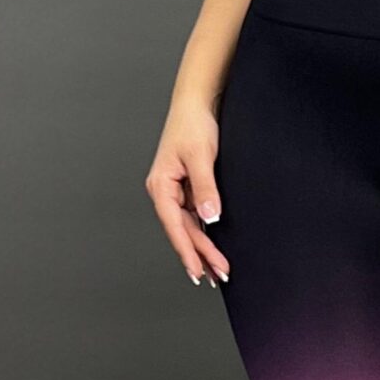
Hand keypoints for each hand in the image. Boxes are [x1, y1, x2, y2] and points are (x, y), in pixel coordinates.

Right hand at [146, 95, 230, 285]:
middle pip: (183, 231)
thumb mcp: (201, 156)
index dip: (187, 251)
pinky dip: (204, 233)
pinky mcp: (188, 188)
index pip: (174, 227)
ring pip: (189, 227)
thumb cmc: (193, 125)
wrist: (196, 104)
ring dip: (203, 248)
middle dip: (200, 255)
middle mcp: (166, 192)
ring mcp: (176, 192)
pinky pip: (195, 217)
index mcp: (161, 186)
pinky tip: (213, 249)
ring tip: (217, 271)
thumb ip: (205, 188)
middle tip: (218, 276)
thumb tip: (210, 217)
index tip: (198, 271)